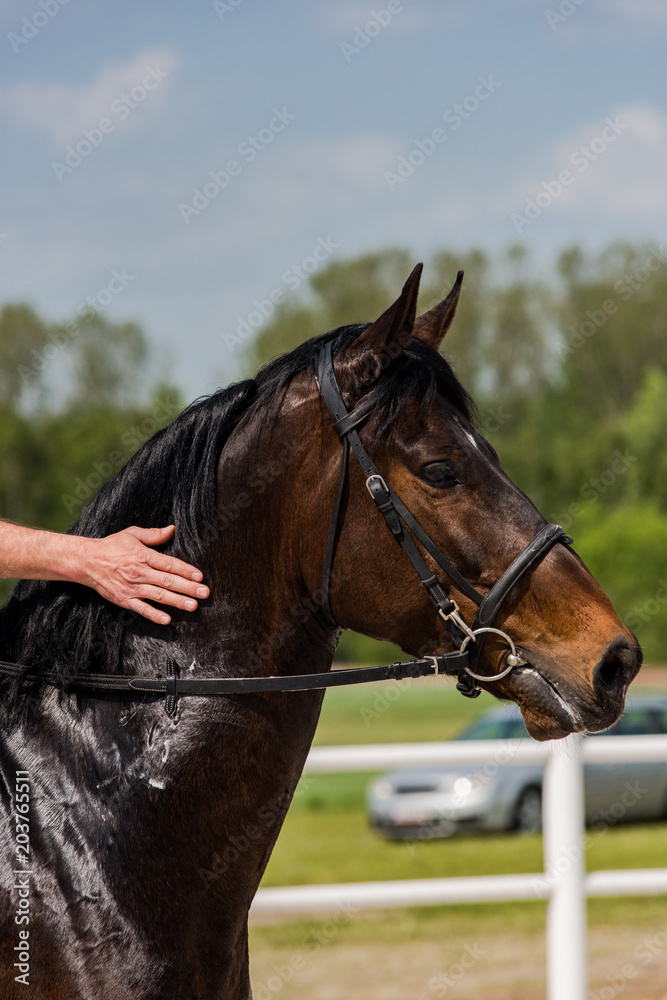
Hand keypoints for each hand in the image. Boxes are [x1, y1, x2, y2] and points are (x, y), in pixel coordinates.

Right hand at [81, 525, 209, 623]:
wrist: (87, 561)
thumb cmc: (112, 546)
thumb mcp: (132, 534)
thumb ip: (154, 534)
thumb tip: (172, 529)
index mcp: (143, 555)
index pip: (169, 564)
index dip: (186, 570)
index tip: (200, 576)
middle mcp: (139, 572)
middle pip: (168, 581)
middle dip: (188, 587)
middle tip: (204, 593)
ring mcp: (132, 587)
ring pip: (158, 595)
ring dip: (177, 601)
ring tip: (193, 606)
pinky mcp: (124, 599)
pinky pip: (141, 609)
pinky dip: (154, 615)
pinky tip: (167, 619)